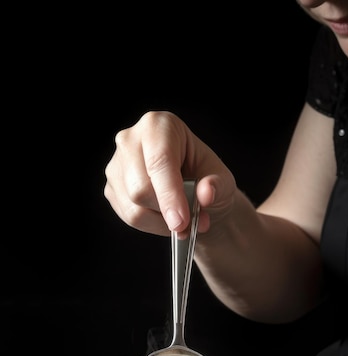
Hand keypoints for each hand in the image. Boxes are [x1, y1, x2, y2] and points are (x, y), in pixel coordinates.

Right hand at [104, 110, 235, 235]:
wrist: (194, 192)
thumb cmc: (206, 179)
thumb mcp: (223, 180)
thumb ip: (217, 186)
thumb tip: (206, 193)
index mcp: (159, 125)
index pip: (159, 162)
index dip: (170, 195)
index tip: (181, 221)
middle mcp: (131, 140)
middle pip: (140, 188)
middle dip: (166, 213)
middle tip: (189, 224)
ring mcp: (117, 165)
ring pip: (133, 207)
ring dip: (161, 223)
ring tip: (182, 222)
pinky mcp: (112, 188)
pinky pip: (128, 217)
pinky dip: (151, 226)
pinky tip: (166, 219)